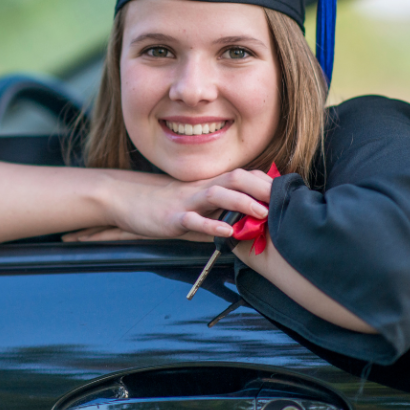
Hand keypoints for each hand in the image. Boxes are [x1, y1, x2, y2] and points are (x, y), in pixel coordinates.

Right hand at [91, 168, 272, 241]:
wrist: (124, 198)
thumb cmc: (160, 204)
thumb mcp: (192, 208)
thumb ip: (215, 215)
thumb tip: (241, 229)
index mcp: (207, 185)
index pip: (241, 177)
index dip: (264, 182)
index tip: (286, 191)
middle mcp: (199, 189)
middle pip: (235, 177)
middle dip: (260, 187)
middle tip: (283, 199)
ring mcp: (186, 201)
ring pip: (217, 194)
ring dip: (242, 202)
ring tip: (262, 214)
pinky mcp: (172, 216)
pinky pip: (193, 220)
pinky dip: (211, 225)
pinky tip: (226, 232)